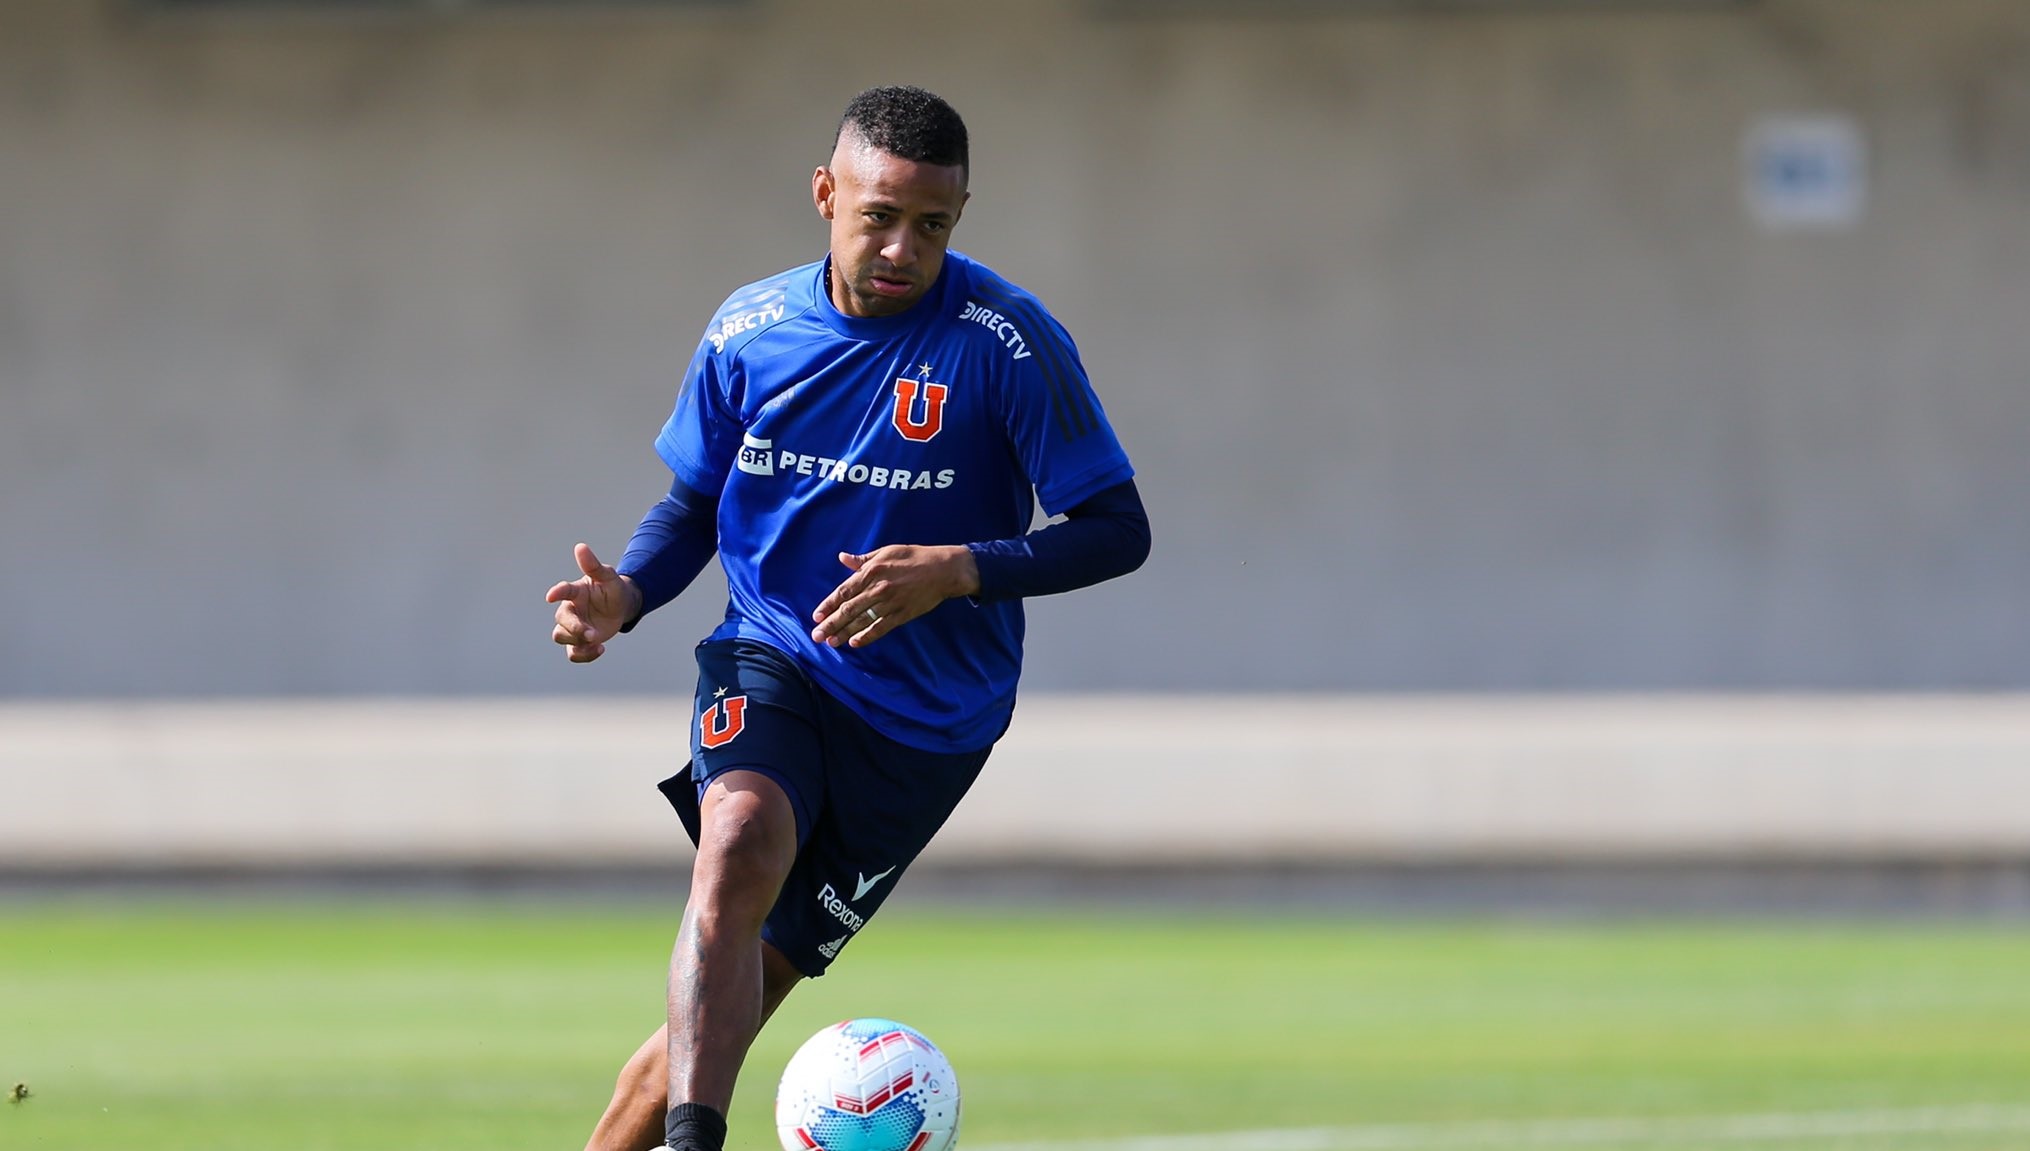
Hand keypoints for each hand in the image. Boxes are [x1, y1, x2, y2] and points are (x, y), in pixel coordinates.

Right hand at [545, 543, 639, 662]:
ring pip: (561, 637)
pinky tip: (600, 649)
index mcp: (576, 593)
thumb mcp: (608, 577)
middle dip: (574, 628)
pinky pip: (573, 653)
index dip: (557, 592)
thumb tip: (580, 546)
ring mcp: (573, 626)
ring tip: (596, 641)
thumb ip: (594, 565)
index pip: (564, 591)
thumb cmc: (612, 588)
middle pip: (560, 621)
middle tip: (591, 633)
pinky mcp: (579, 641)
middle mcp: (570, 609)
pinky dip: (584, 655)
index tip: (550, 596)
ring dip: (577, 642)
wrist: (621, 606)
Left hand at [811, 544, 979, 648]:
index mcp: (872, 571)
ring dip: (844, 633)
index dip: (828, 605)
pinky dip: (867, 636)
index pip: (844, 591)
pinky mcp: (902, 614)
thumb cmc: (914, 557)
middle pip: (849, 609)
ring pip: (862, 621)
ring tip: (831, 642)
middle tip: (817, 636)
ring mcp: (890, 603)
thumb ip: (862, 560)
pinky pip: (881, 628)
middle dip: (831, 624)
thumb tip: (842, 558)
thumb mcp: (886, 551)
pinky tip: (855, 643)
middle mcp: (878, 589)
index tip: (816, 616)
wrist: (943, 570)